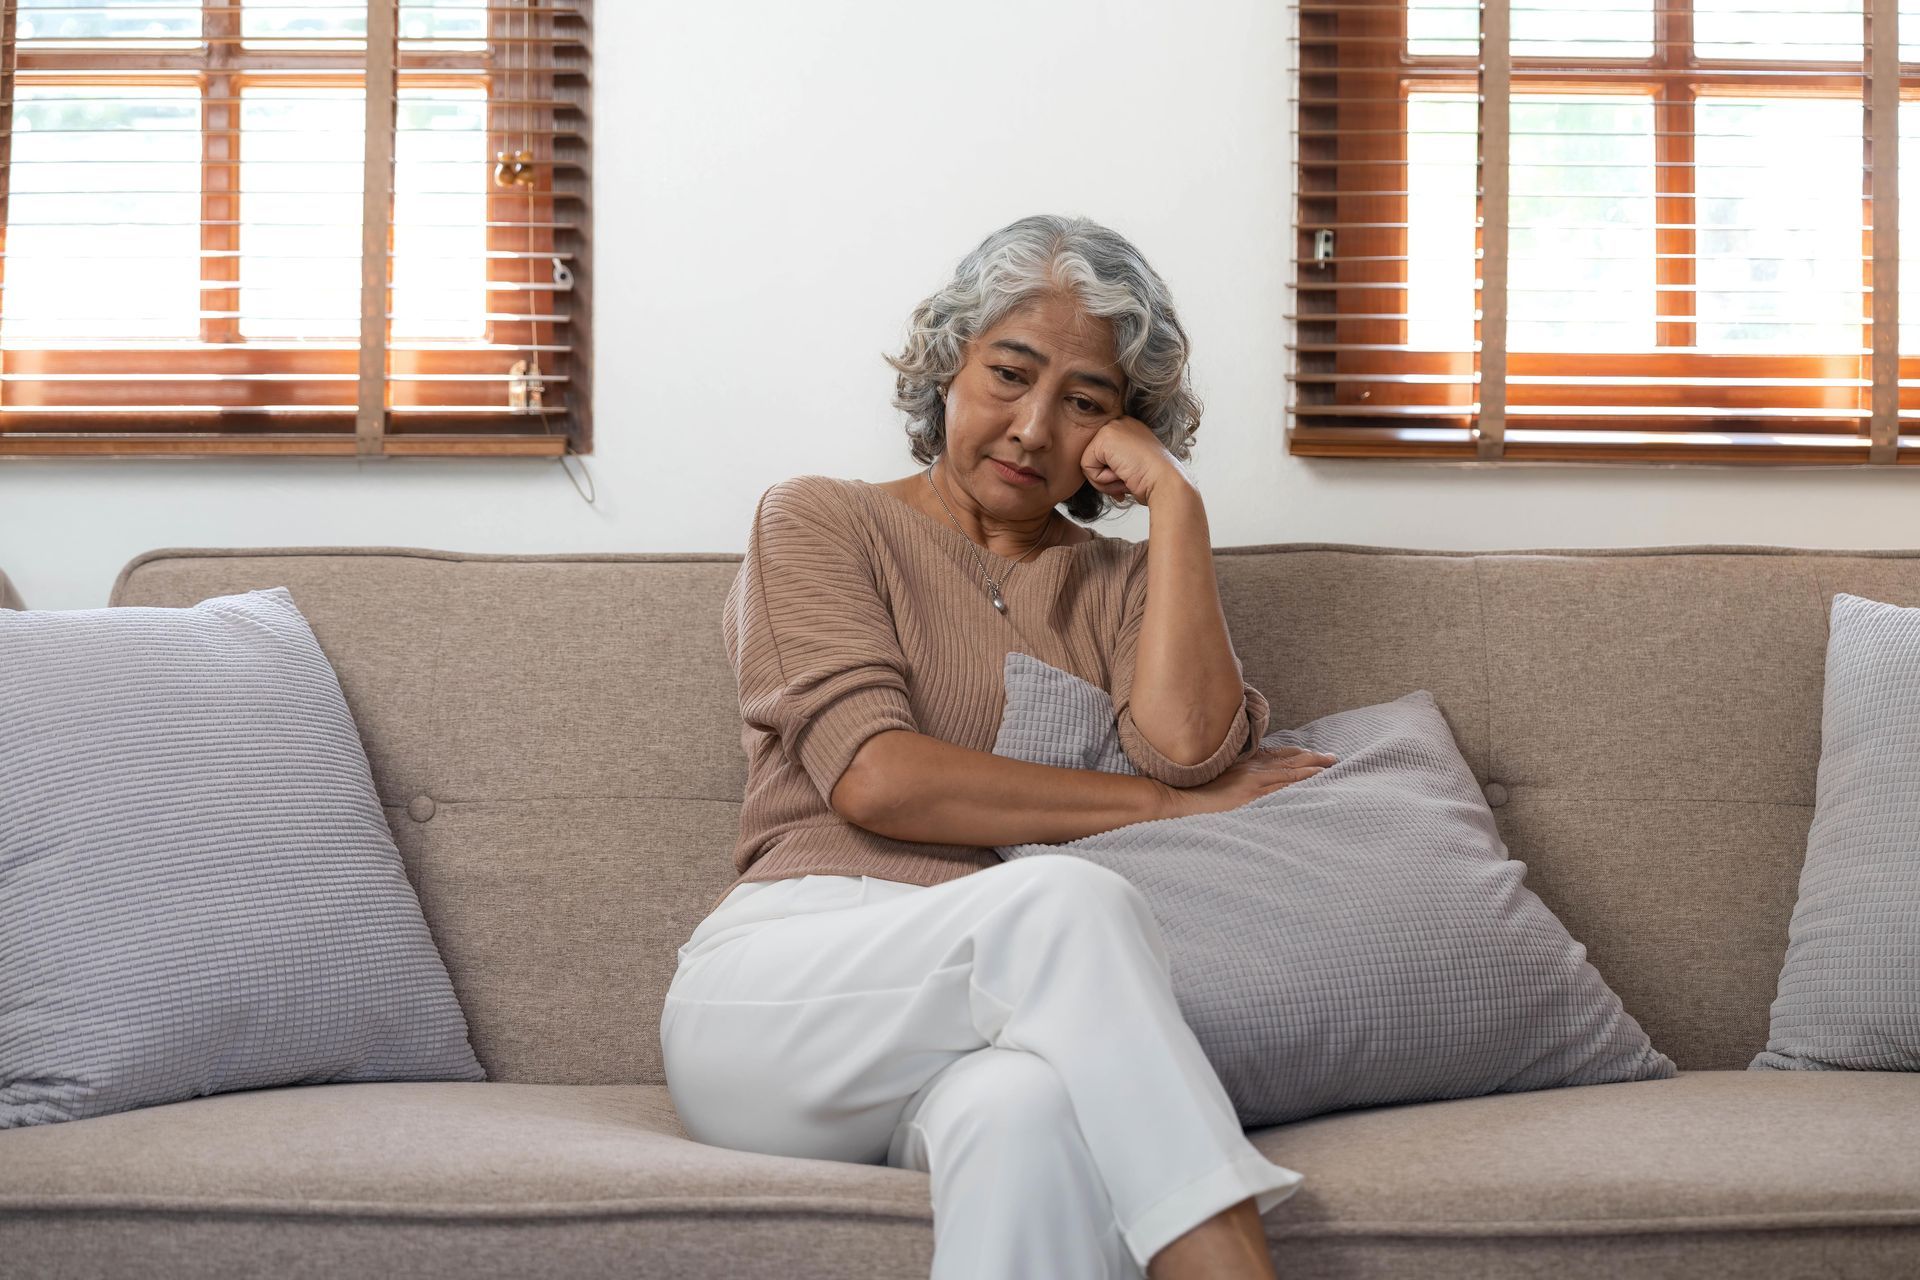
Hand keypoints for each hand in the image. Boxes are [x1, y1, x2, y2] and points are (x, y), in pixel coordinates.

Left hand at [1080, 414, 1190, 507]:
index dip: (1111, 473)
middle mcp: (1120, 423)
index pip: (1101, 454)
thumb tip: (1097, 471)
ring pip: (1087, 463)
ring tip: (1126, 477)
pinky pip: (1087, 467)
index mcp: (1128, 428)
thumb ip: (1115, 463)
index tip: (1130, 478)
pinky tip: (1122, 475)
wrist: (1166, 482)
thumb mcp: (1132, 465)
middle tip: (1127, 479)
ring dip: (1104, 480)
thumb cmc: (1154, 481)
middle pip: (1092, 457)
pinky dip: (1102, 480)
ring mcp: (1112, 427)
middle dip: (1106, 477)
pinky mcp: (1104, 438)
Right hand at [1158, 745, 1338, 818]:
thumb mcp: (1218, 777)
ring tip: (1333, 766)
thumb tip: (1247, 781)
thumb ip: (1236, 775)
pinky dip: (1301, 782)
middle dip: (1314, 758)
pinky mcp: (1252, 794)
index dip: (1300, 754)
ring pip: (1291, 772)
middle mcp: (1252, 768)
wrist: (1178, 800)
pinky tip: (1316, 780)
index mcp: (1244, 764)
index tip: (1317, 754)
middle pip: (1290, 761)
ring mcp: (1253, 781)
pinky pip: (1283, 787)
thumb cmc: (1193, 792)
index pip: (1280, 756)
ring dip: (1314, 768)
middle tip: (1335, 758)